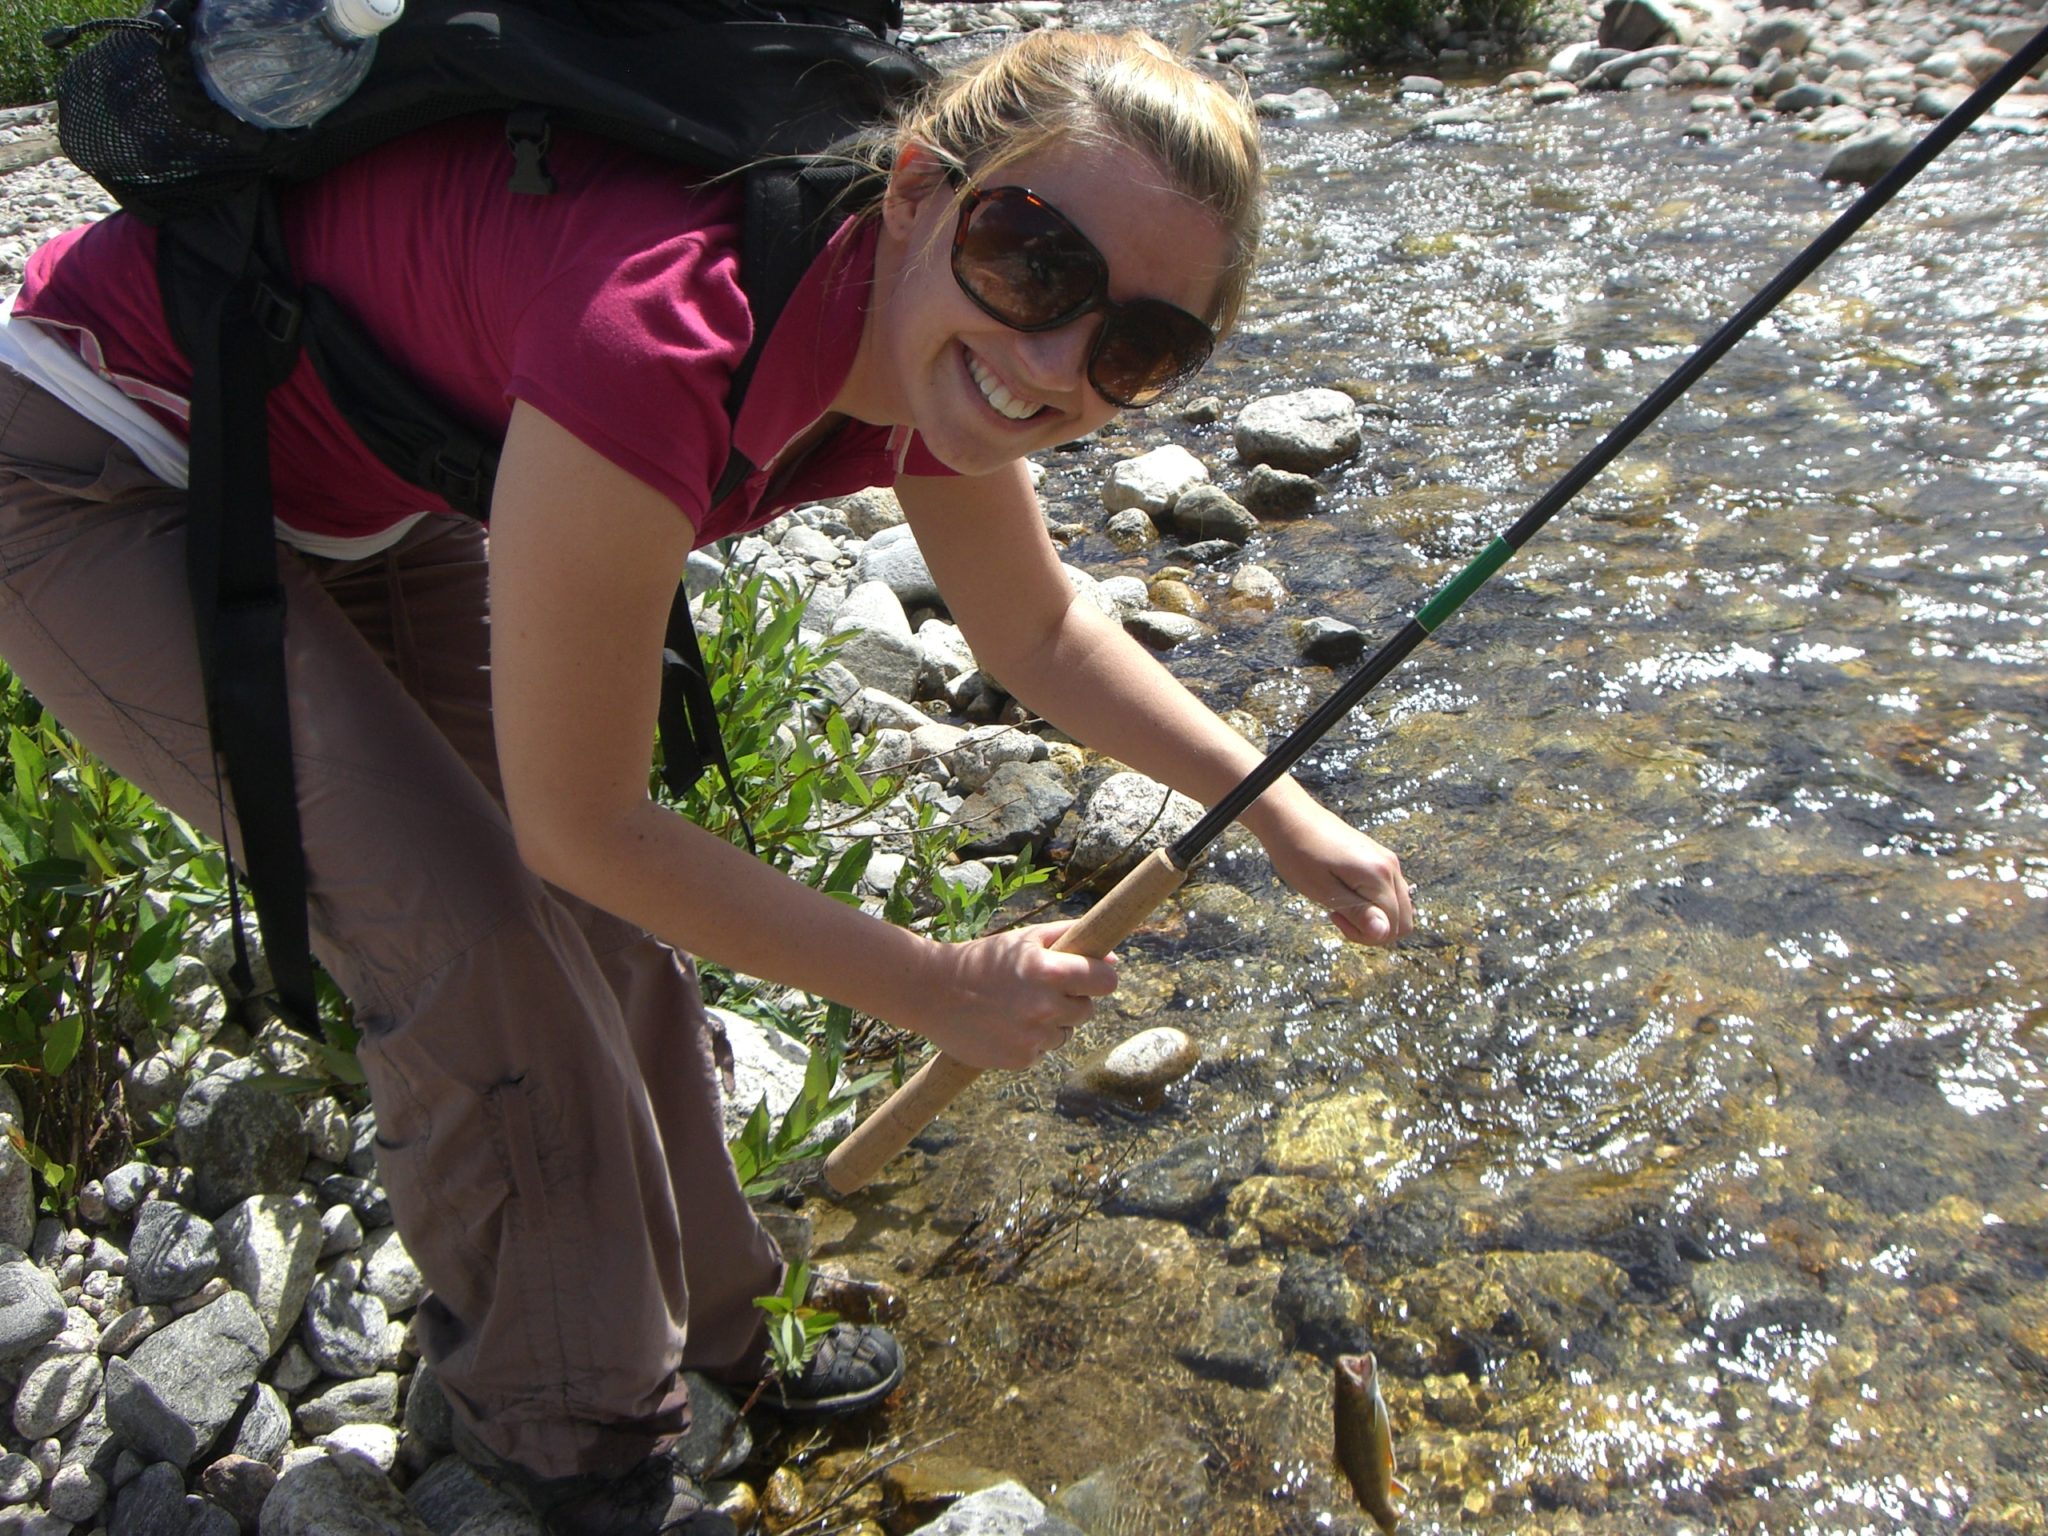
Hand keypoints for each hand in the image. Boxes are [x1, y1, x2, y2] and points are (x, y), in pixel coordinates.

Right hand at [895, 922, 1118, 1071]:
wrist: (933, 991)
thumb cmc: (984, 959)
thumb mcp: (1026, 938)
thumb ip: (1071, 939)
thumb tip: (1113, 959)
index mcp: (1050, 971)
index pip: (1106, 981)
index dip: (1100, 978)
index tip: (1090, 978)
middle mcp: (1045, 1006)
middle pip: (1087, 1010)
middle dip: (1071, 1000)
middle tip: (1039, 990)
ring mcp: (1032, 1036)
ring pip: (1064, 1033)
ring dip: (1049, 1023)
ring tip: (1015, 1008)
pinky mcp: (1019, 1059)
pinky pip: (1041, 1051)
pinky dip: (1028, 1042)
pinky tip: (1004, 1026)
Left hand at [1256, 796, 1412, 946]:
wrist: (1290, 817)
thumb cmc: (1299, 854)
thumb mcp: (1323, 890)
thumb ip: (1357, 913)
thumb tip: (1383, 933)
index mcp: (1379, 876)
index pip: (1392, 926)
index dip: (1366, 935)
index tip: (1335, 918)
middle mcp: (1391, 867)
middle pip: (1403, 920)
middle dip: (1374, 930)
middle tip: (1339, 916)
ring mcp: (1387, 860)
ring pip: (1398, 907)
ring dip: (1373, 916)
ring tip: (1340, 906)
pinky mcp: (1378, 858)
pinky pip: (1388, 892)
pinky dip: (1372, 902)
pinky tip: (1345, 894)